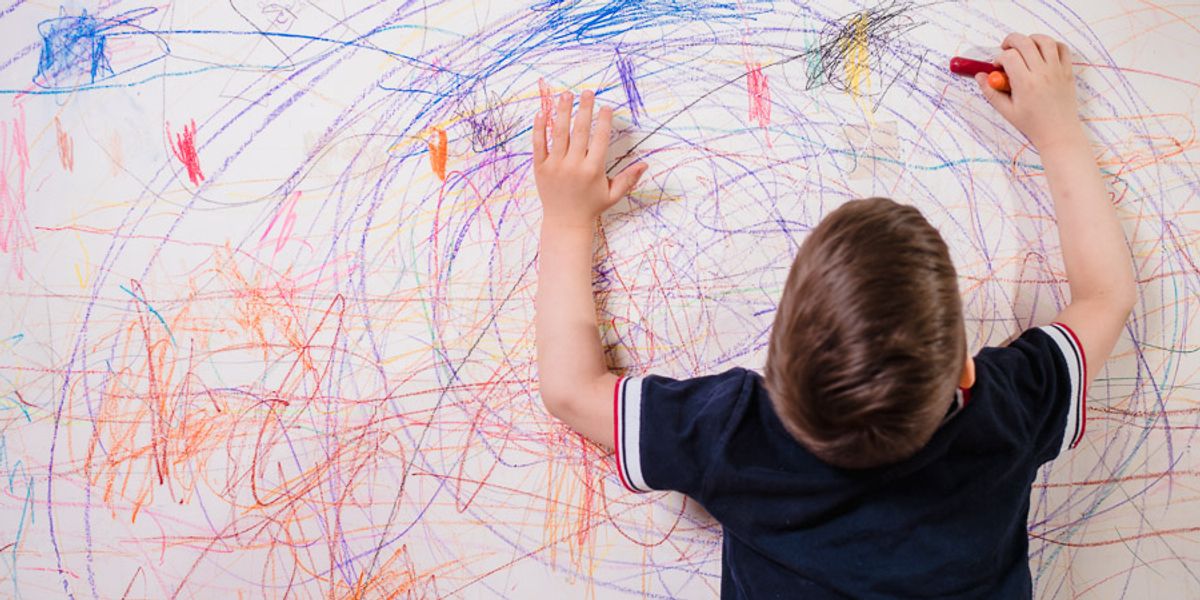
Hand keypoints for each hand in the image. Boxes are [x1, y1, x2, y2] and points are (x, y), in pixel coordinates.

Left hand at [532, 89, 647, 229]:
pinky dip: (539, 129)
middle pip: (580, 131)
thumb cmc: (591, 207)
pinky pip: (539, 145)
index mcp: (593, 170)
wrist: (565, 222)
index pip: (600, 139)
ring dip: (562, 112)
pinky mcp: (541, 168)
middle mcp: (574, 166)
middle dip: (585, 109)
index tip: (606, 106)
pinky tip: (541, 113)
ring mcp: (556, 166)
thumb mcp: (613, 194)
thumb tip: (645, 165)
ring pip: (559, 133)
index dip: (604, 121)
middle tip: (588, 91)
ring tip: (566, 95)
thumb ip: (628, 179)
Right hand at [978, 33, 1084, 151]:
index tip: (998, 67)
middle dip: (1011, 41)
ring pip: (1044, 40)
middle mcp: (1042, 73)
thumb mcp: (1006, 111)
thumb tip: (980, 76)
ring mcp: (1057, 70)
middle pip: (1025, 42)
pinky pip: (1062, 48)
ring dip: (1031, 39)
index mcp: (1025, 84)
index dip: (999, 58)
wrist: (1058, 132)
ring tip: (1024, 47)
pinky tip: (1042, 52)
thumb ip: (991, 92)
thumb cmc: (1032, 124)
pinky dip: (1051, 44)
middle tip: (1006, 49)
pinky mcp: (1067, 71)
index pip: (1009, 56)